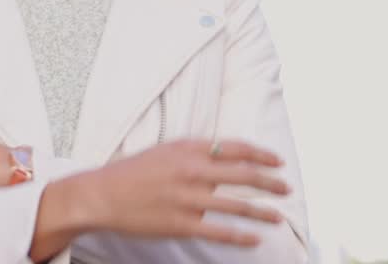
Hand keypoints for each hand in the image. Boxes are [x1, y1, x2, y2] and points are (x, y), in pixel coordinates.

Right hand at [77, 139, 287, 246]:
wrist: (101, 194)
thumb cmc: (133, 171)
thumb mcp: (166, 150)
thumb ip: (196, 152)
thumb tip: (227, 156)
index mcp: (188, 149)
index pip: (236, 148)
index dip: (262, 154)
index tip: (278, 161)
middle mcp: (191, 171)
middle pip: (243, 174)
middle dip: (269, 182)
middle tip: (286, 187)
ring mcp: (187, 199)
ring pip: (236, 205)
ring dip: (262, 211)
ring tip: (278, 215)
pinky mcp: (180, 224)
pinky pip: (218, 231)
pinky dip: (240, 236)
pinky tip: (255, 239)